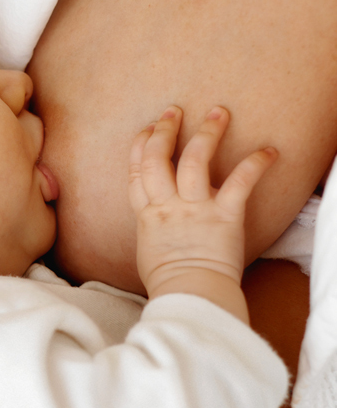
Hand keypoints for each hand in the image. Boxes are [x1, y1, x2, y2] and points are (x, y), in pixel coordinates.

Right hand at [129, 106, 276, 317]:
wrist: (189, 295)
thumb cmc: (169, 282)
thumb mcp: (149, 250)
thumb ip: (153, 229)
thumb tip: (158, 224)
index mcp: (147, 215)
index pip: (137, 173)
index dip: (140, 147)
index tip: (146, 131)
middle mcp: (167, 206)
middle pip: (158, 159)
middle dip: (164, 131)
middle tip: (173, 112)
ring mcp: (195, 209)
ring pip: (194, 160)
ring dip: (206, 133)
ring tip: (217, 113)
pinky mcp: (224, 215)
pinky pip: (240, 183)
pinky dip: (256, 165)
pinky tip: (269, 151)